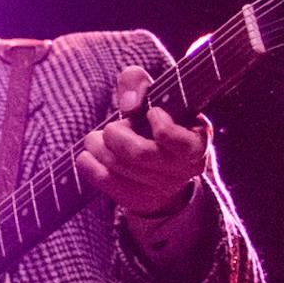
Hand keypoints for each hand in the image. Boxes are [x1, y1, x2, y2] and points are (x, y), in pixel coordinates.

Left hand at [75, 65, 208, 218]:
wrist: (159, 161)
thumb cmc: (154, 121)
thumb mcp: (152, 94)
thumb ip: (137, 82)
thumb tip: (129, 105)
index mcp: (197, 141)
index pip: (172, 136)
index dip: (156, 121)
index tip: (150, 112)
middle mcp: (184, 169)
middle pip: (140, 153)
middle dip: (115, 135)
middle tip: (109, 128)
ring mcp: (163, 188)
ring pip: (119, 169)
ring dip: (98, 148)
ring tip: (94, 139)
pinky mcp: (140, 200)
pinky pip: (107, 184)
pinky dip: (89, 166)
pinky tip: (86, 156)